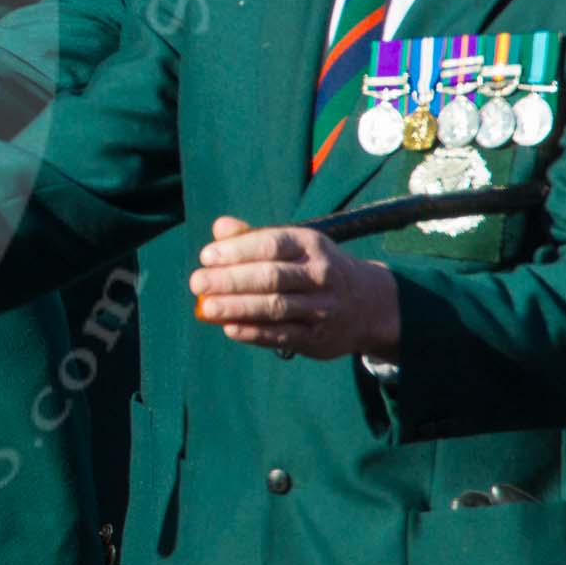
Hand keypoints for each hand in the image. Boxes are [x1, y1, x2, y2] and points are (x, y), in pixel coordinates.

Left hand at [190, 216, 400, 359]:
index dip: (236, 250)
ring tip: (206, 307)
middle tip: (197, 283)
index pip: (270, 245)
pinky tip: (229, 328)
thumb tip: (219, 227)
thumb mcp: (293, 245)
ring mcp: (323, 307)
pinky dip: (254, 333)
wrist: (368, 304)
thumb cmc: (312, 267)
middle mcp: (320, 274)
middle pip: (271, 277)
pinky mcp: (319, 337)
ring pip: (276, 307)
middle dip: (230, 280)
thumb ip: (253, 237)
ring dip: (237, 308)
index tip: (206, 256)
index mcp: (310, 245)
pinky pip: (283, 334)